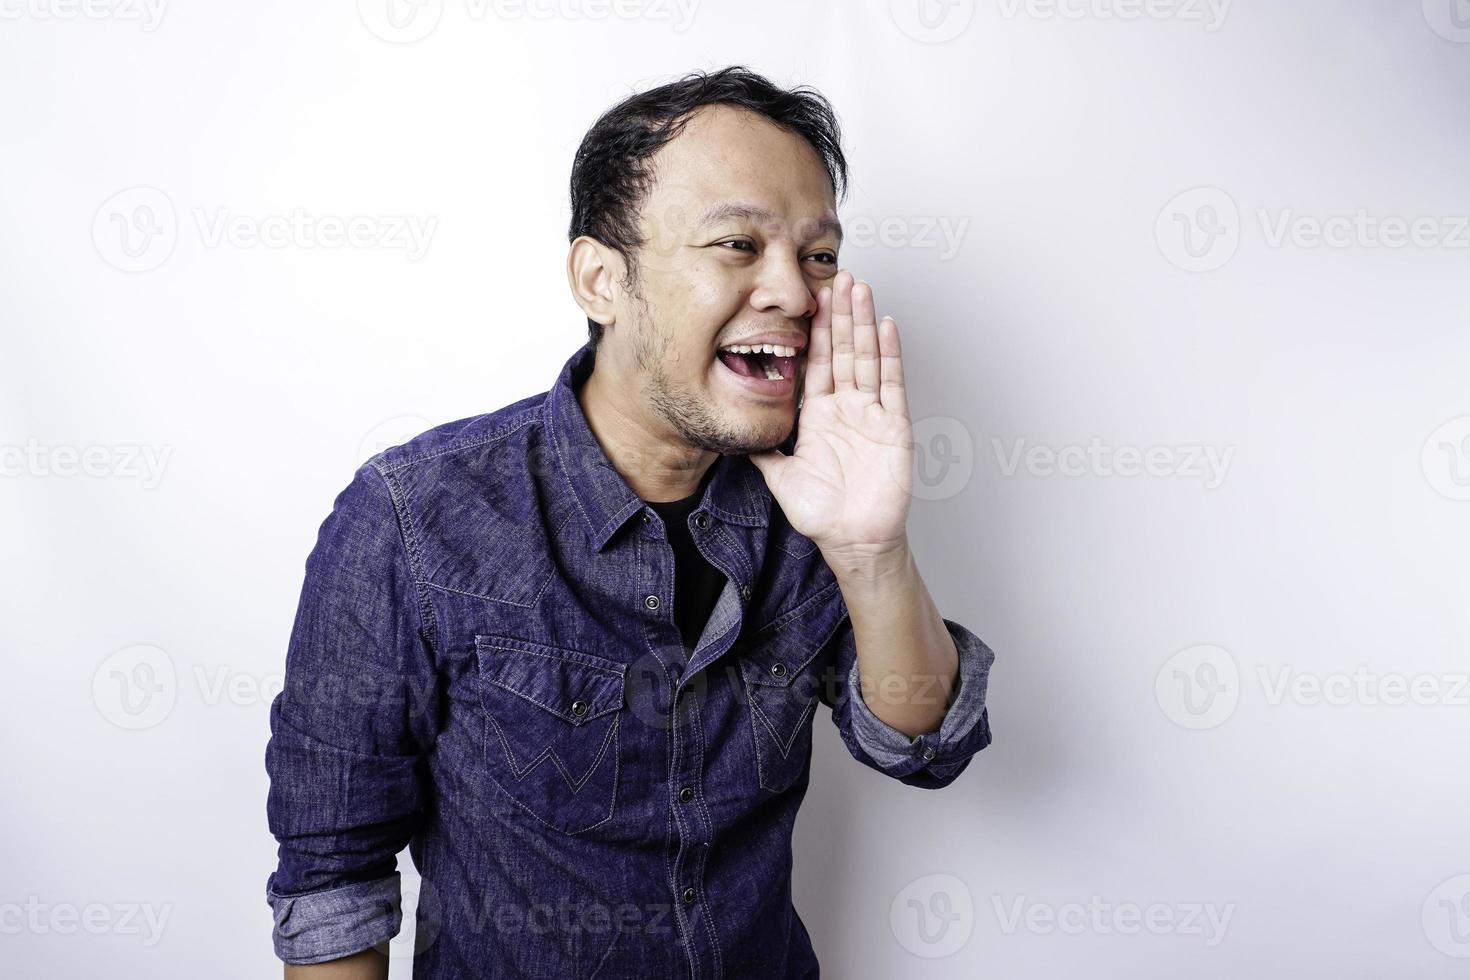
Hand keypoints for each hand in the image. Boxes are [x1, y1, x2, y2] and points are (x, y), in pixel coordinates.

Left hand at [748, 270, 913, 572]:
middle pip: (843, 349)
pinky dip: (890, 355)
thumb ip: (760, 450)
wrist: (852, 540)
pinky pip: (891, 384)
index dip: (815, 330)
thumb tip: (732, 430)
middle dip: (840, 313)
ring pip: (867, 357)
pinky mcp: (893, 425)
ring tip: (860, 288)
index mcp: (818, 414)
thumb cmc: (821, 513)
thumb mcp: (778, 476)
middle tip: (838, 276)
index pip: (816, 361)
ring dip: (863, 322)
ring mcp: (871, 413)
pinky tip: (887, 326)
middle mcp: (845, 408)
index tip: (811, 299)